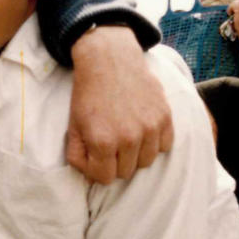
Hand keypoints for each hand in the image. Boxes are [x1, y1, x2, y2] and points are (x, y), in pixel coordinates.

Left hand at [67, 27, 172, 183]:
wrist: (109, 60)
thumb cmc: (88, 95)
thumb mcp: (73, 127)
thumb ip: (78, 157)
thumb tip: (90, 177)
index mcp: (103, 143)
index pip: (105, 179)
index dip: (98, 170)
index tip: (96, 156)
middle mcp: (129, 139)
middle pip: (126, 173)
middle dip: (116, 162)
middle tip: (111, 143)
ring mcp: (150, 128)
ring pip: (146, 162)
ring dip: (136, 155)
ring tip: (127, 137)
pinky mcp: (165, 117)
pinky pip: (165, 146)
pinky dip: (155, 143)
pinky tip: (143, 130)